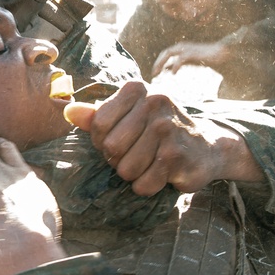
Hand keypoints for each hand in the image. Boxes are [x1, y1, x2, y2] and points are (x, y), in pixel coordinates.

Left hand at [64, 80, 262, 195]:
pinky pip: (143, 184)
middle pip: (111, 148)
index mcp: (137, 89)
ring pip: (126, 169)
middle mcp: (154, 102)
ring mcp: (167, 128)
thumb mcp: (129, 116)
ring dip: (135, 174)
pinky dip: (148, 185)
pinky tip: (163, 174)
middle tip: (138, 154)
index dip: (104, 140)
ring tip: (151, 163)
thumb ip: (97, 115)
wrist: (207, 146)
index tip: (123, 139)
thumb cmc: (159, 130)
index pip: (98, 124)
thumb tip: (67, 110)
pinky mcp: (177, 156)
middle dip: (119, 160)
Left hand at [152, 41, 227, 77]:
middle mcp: (182, 46)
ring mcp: (187, 48)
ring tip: (157, 73)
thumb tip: (168, 69)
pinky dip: (175, 66)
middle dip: (157, 63)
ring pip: (169, 53)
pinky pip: (180, 59)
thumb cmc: (205, 57)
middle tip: (153, 74)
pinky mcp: (193, 53)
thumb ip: (178, 63)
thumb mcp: (188, 61)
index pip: (165, 53)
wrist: (221, 52)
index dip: (158, 62)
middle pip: (165, 53)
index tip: (154, 73)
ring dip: (162, 63)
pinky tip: (173, 73)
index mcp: (181, 48)